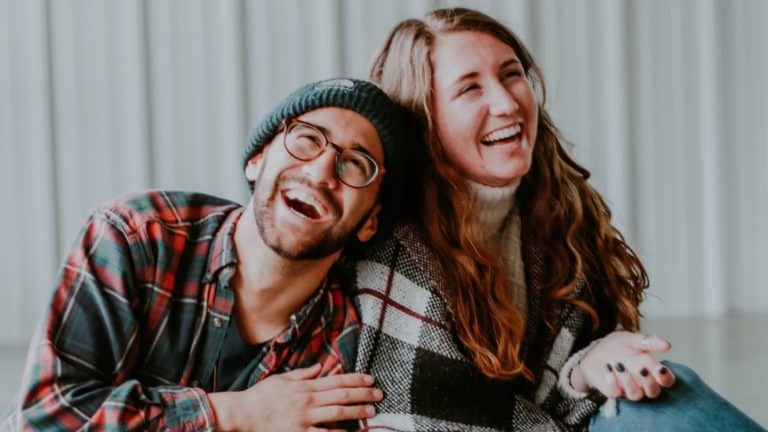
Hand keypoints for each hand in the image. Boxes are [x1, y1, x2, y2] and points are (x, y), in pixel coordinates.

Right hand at [209, 363, 382, 431]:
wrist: (242, 414)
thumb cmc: (261, 396)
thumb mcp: (282, 379)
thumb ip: (303, 373)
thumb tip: (321, 367)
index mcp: (305, 386)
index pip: (336, 380)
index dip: (356, 379)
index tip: (370, 379)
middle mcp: (307, 401)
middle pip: (341, 396)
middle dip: (363, 394)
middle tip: (379, 395)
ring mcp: (304, 419)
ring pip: (337, 413)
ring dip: (357, 412)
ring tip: (371, 412)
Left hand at [570, 331, 675, 400]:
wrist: (596, 350)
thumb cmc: (620, 346)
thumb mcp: (633, 340)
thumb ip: (649, 342)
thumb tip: (667, 345)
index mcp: (652, 371)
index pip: (667, 381)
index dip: (666, 378)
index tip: (660, 369)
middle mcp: (642, 383)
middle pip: (654, 392)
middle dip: (649, 382)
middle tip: (642, 368)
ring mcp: (627, 389)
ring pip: (636, 395)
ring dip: (629, 382)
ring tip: (619, 365)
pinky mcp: (612, 390)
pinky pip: (615, 392)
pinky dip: (612, 382)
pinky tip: (608, 369)